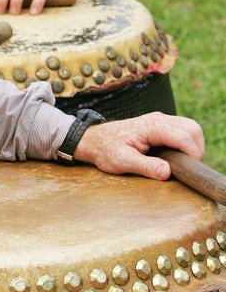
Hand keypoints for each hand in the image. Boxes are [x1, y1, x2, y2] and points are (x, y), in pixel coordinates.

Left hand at [74, 112, 204, 179]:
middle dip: (197, 149)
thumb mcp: (122, 161)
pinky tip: (178, 158)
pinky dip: (187, 143)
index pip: (184, 136)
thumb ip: (145, 166)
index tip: (190, 171)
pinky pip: (183, 131)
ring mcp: (161, 120)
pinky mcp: (161, 126)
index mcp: (151, 126)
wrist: (94, 140)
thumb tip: (167, 172)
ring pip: (190, 128)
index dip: (193, 154)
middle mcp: (158, 119)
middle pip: (193, 128)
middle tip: (189, 168)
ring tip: (185, 164)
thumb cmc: (106, 150)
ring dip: (193, 146)